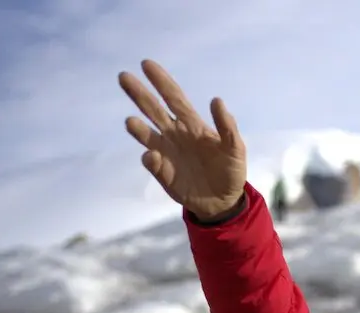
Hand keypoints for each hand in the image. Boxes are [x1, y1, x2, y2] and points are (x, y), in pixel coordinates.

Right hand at [117, 59, 247, 221]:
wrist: (224, 201)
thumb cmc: (231, 170)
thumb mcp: (236, 148)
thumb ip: (227, 127)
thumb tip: (216, 100)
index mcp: (192, 124)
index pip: (174, 98)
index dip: (162, 81)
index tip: (146, 64)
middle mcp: (175, 134)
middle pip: (153, 110)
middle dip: (139, 94)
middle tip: (123, 77)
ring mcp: (167, 153)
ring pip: (147, 135)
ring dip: (137, 128)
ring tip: (130, 122)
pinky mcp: (163, 173)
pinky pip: (153, 163)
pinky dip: (151, 159)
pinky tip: (153, 156)